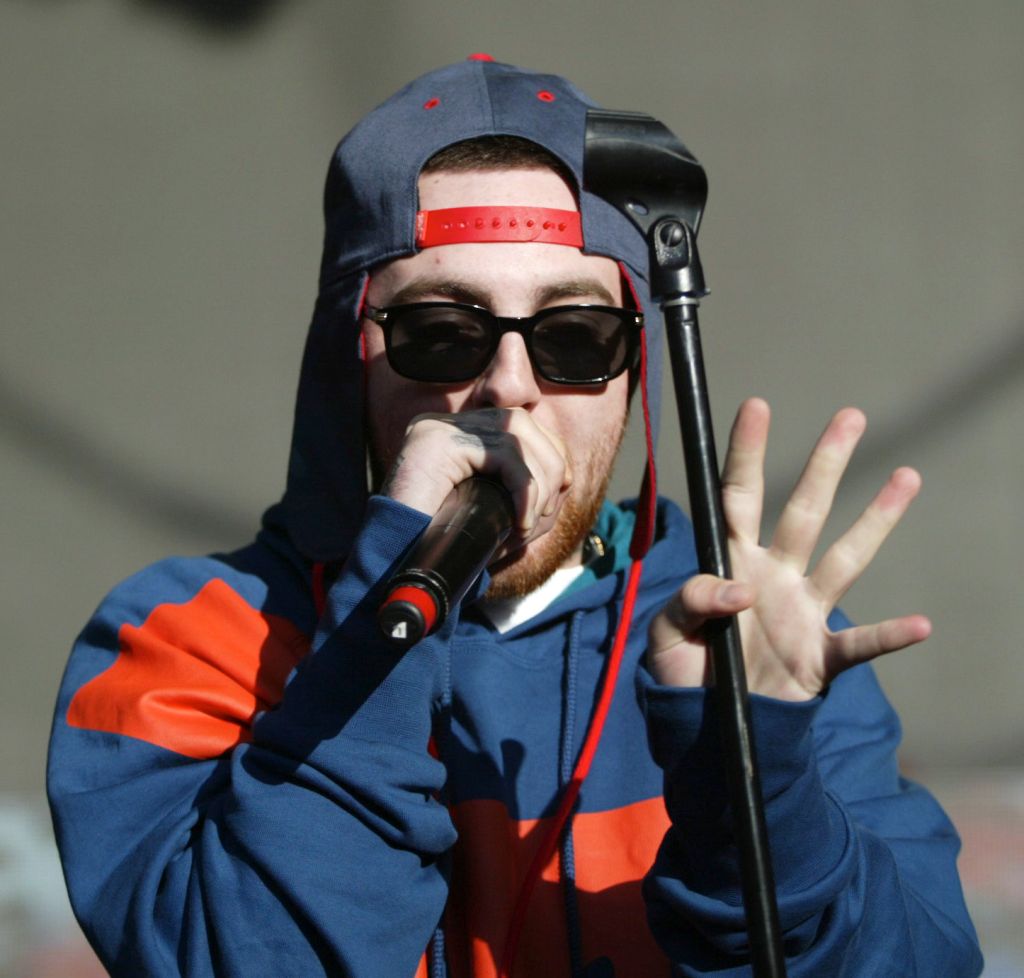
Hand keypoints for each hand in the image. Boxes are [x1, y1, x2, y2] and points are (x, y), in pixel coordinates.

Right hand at [380, 407, 571, 551]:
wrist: (400, 570)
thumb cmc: (448, 550)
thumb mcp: (496, 515)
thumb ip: (524, 491)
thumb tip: (566, 478)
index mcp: (459, 436)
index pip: (519, 424)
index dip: (549, 457)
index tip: (550, 501)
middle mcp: (446, 424)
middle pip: (522, 421)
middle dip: (549, 468)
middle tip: (540, 516)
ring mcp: (437, 427)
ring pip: (517, 430)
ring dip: (538, 481)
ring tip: (527, 522)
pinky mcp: (434, 440)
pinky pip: (502, 453)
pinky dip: (524, 488)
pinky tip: (519, 521)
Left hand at [647, 398, 930, 700]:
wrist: (709, 729)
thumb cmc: (684, 673)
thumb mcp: (665, 635)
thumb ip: (689, 603)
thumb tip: (738, 590)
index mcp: (730, 562)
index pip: (738, 497)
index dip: (746, 453)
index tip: (757, 405)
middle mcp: (773, 575)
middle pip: (803, 510)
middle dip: (825, 464)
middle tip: (851, 416)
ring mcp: (802, 612)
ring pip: (844, 558)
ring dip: (876, 520)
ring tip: (907, 476)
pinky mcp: (821, 655)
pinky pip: (861, 644)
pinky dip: (890, 636)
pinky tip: (922, 624)